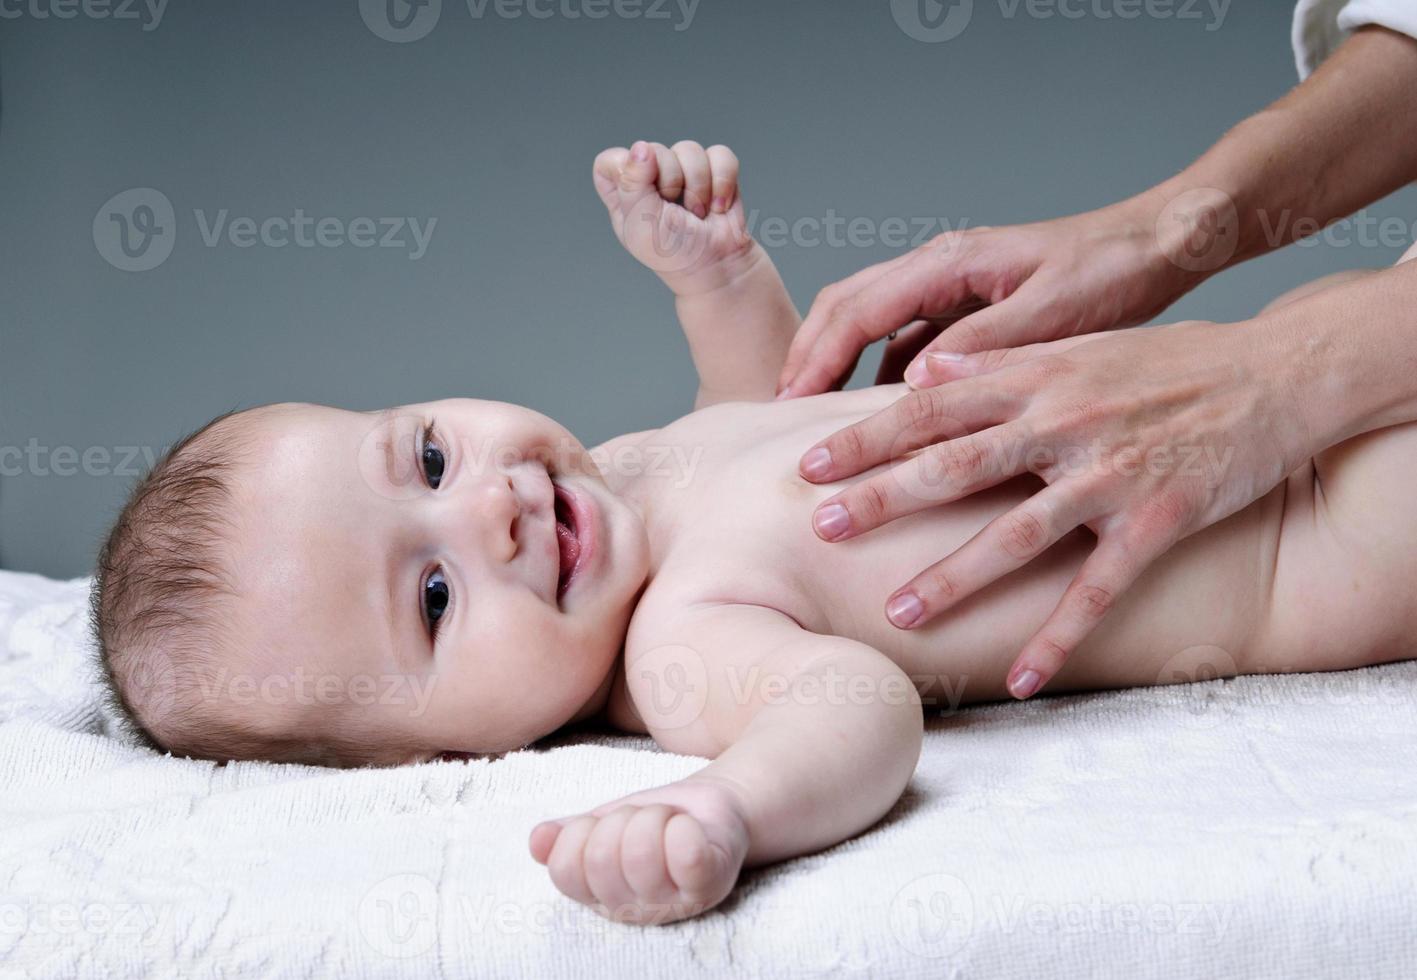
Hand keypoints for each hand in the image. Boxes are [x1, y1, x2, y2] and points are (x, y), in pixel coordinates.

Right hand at [530, 778, 749, 923]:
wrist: (712, 809)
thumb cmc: (655, 822)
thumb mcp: (604, 825)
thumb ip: (567, 836)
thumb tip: (537, 840)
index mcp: (601, 897)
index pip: (564, 871)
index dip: (579, 833)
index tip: (603, 822)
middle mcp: (634, 909)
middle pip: (600, 858)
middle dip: (621, 819)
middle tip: (644, 818)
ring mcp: (673, 903)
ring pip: (640, 850)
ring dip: (654, 816)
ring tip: (669, 821)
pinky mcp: (710, 885)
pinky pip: (685, 855)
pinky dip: (683, 828)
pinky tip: (688, 827)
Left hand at [593, 140, 755, 296]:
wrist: (719, 267)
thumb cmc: (674, 254)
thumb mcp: (642, 225)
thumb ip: (633, 184)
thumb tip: (641, 147)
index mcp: (623, 195)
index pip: (610, 161)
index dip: (625, 170)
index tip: (641, 194)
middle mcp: (650, 179)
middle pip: (654, 149)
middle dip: (671, 181)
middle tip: (676, 212)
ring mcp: (683, 172)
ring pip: (689, 149)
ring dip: (699, 185)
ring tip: (699, 213)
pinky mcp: (714, 170)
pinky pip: (720, 155)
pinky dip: (724, 181)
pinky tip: (719, 206)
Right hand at [776, 195, 1199, 397]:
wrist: (1160, 245)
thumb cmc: (1113, 271)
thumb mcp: (1050, 312)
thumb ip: (981, 345)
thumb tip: (912, 383)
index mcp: (950, 262)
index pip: (857, 308)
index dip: (817, 357)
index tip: (789, 405)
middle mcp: (940, 267)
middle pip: (847, 308)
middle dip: (809, 357)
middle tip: (782, 412)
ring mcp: (952, 285)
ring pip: (871, 322)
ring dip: (839, 364)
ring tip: (818, 416)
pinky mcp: (970, 306)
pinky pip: (907, 337)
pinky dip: (881, 369)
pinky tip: (883, 409)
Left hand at [797, 319, 1311, 698]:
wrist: (1275, 373)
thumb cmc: (1167, 362)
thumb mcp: (1077, 345)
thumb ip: (1000, 362)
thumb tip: (926, 366)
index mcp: (1036, 380)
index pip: (932, 408)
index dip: (867, 437)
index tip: (809, 465)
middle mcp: (1063, 422)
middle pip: (957, 464)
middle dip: (884, 497)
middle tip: (822, 528)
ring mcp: (1110, 473)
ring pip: (1018, 532)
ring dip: (954, 576)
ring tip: (897, 615)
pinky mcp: (1157, 519)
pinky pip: (1100, 587)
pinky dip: (1059, 635)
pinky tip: (1020, 678)